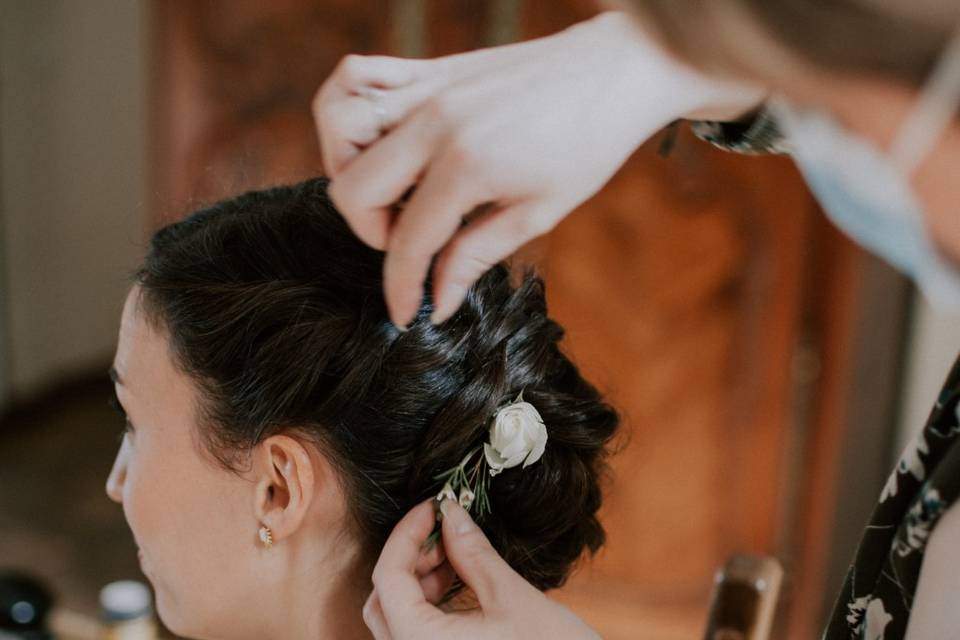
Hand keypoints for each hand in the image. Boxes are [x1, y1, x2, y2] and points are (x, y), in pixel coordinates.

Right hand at [313, 11, 763, 327]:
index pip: (408, 241)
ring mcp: (426, 88)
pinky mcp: (428, 67)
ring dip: (348, 169)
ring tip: (389, 191)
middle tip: (411, 244)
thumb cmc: (589, 142)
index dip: (401, 287)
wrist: (617, 70)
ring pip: (337, 124)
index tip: (403, 314)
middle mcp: (433, 122)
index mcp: (467, 165)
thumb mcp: (539, 212)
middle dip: (371, 233)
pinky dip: (349, 109)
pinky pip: (356, 74)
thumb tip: (438, 299)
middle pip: (354, 188)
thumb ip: (476, 254)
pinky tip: (379, 140)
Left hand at [362, 499, 598, 639]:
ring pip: (395, 621)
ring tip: (456, 556)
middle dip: (411, 558)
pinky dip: (428, 609)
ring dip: (419, 583)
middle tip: (445, 530)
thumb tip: (452, 514)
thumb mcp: (512, 599)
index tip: (432, 507)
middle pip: (383, 601)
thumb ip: (473, 554)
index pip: (388, 578)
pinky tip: (459, 586)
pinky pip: (414, 638)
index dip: (406, 534)